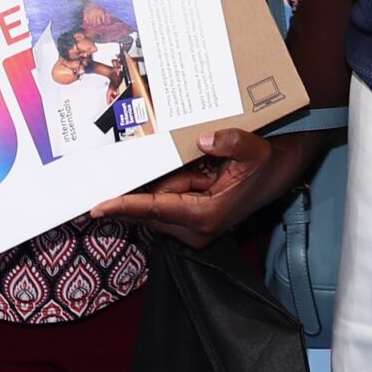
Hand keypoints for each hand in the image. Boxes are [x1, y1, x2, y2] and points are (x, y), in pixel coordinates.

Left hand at [89, 129, 314, 248]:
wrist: (273, 177)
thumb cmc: (262, 165)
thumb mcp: (253, 149)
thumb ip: (231, 142)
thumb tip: (204, 140)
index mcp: (205, 215)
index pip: (155, 209)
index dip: (125, 207)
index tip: (97, 207)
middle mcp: (195, 230)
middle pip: (152, 206)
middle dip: (155, 185)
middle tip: (185, 167)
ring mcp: (192, 231)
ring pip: (158, 204)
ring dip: (168, 185)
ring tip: (202, 171)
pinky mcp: (190, 226)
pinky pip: (165, 204)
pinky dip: (171, 189)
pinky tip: (197, 176)